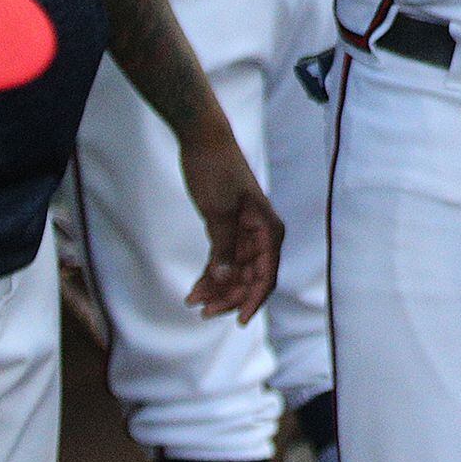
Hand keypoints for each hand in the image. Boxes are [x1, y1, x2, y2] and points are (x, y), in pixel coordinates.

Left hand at [178, 115, 282, 322]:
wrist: (203, 141)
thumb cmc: (216, 171)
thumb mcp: (219, 211)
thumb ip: (224, 246)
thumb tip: (225, 279)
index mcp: (267, 228)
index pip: (267, 273)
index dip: (255, 299)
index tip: (239, 320)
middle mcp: (261, 233)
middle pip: (250, 277)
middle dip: (229, 297)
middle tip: (203, 311)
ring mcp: (245, 233)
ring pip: (236, 273)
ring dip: (218, 289)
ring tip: (193, 302)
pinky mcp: (228, 230)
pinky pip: (224, 261)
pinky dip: (211, 275)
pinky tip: (195, 290)